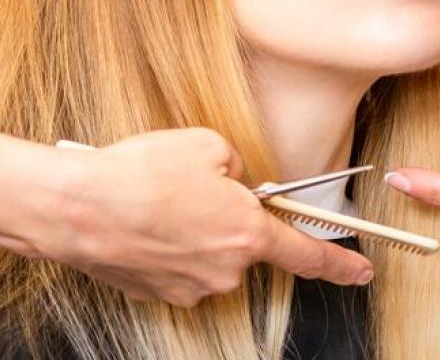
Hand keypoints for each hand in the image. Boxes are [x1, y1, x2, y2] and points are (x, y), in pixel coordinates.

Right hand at [34, 128, 374, 305]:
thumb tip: (234, 180)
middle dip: (225, 217)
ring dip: (191, 229)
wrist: (78, 207)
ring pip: (207, 253)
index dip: (340, 266)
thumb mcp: (205, 145)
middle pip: (243, 243)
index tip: (361, 273)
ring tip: (156, 201)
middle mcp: (225, 270)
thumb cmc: (140, 173)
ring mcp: (190, 287)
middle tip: (189, 188)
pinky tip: (142, 220)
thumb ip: (235, 165)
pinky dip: (165, 244)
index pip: (307, 255)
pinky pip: (176, 264)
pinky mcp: (158, 294)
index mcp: (248, 233)